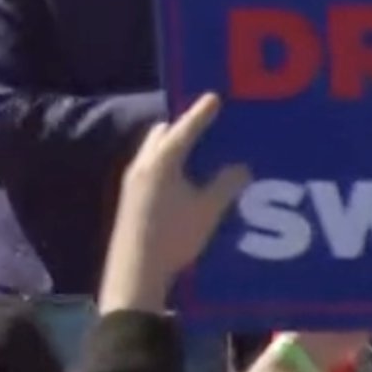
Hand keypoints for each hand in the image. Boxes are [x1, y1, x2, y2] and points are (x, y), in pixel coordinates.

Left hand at [99, 94, 250, 308]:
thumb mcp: (207, 211)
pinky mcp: (130, 199)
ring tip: (196, 152)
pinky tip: (181, 181)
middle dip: (182, 127)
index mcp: (162, 161)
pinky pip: (150, 168)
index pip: (185, 128)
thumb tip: (241, 168)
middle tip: (205, 126)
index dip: (202, 113)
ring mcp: (132, 182)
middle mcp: (143, 165)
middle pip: (162, 134)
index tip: (214, 97)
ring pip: (153, 151)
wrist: (135, 273)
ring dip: (172, 147)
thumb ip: (226, 185)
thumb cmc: (174, 238)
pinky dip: (166, 164)